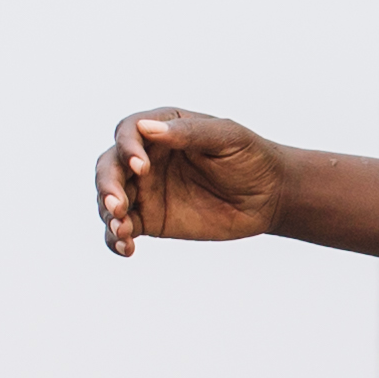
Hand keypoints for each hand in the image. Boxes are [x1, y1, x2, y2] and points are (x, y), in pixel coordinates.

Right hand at [94, 108, 285, 256]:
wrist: (270, 196)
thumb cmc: (251, 157)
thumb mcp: (227, 137)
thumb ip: (189, 133)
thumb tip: (146, 128)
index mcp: (162, 130)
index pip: (128, 132)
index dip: (127, 148)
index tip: (141, 167)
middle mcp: (146, 158)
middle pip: (110, 167)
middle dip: (108, 185)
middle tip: (117, 205)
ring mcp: (146, 190)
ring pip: (110, 199)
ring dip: (108, 215)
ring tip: (122, 231)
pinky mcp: (151, 219)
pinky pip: (123, 228)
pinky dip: (116, 239)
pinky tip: (127, 248)